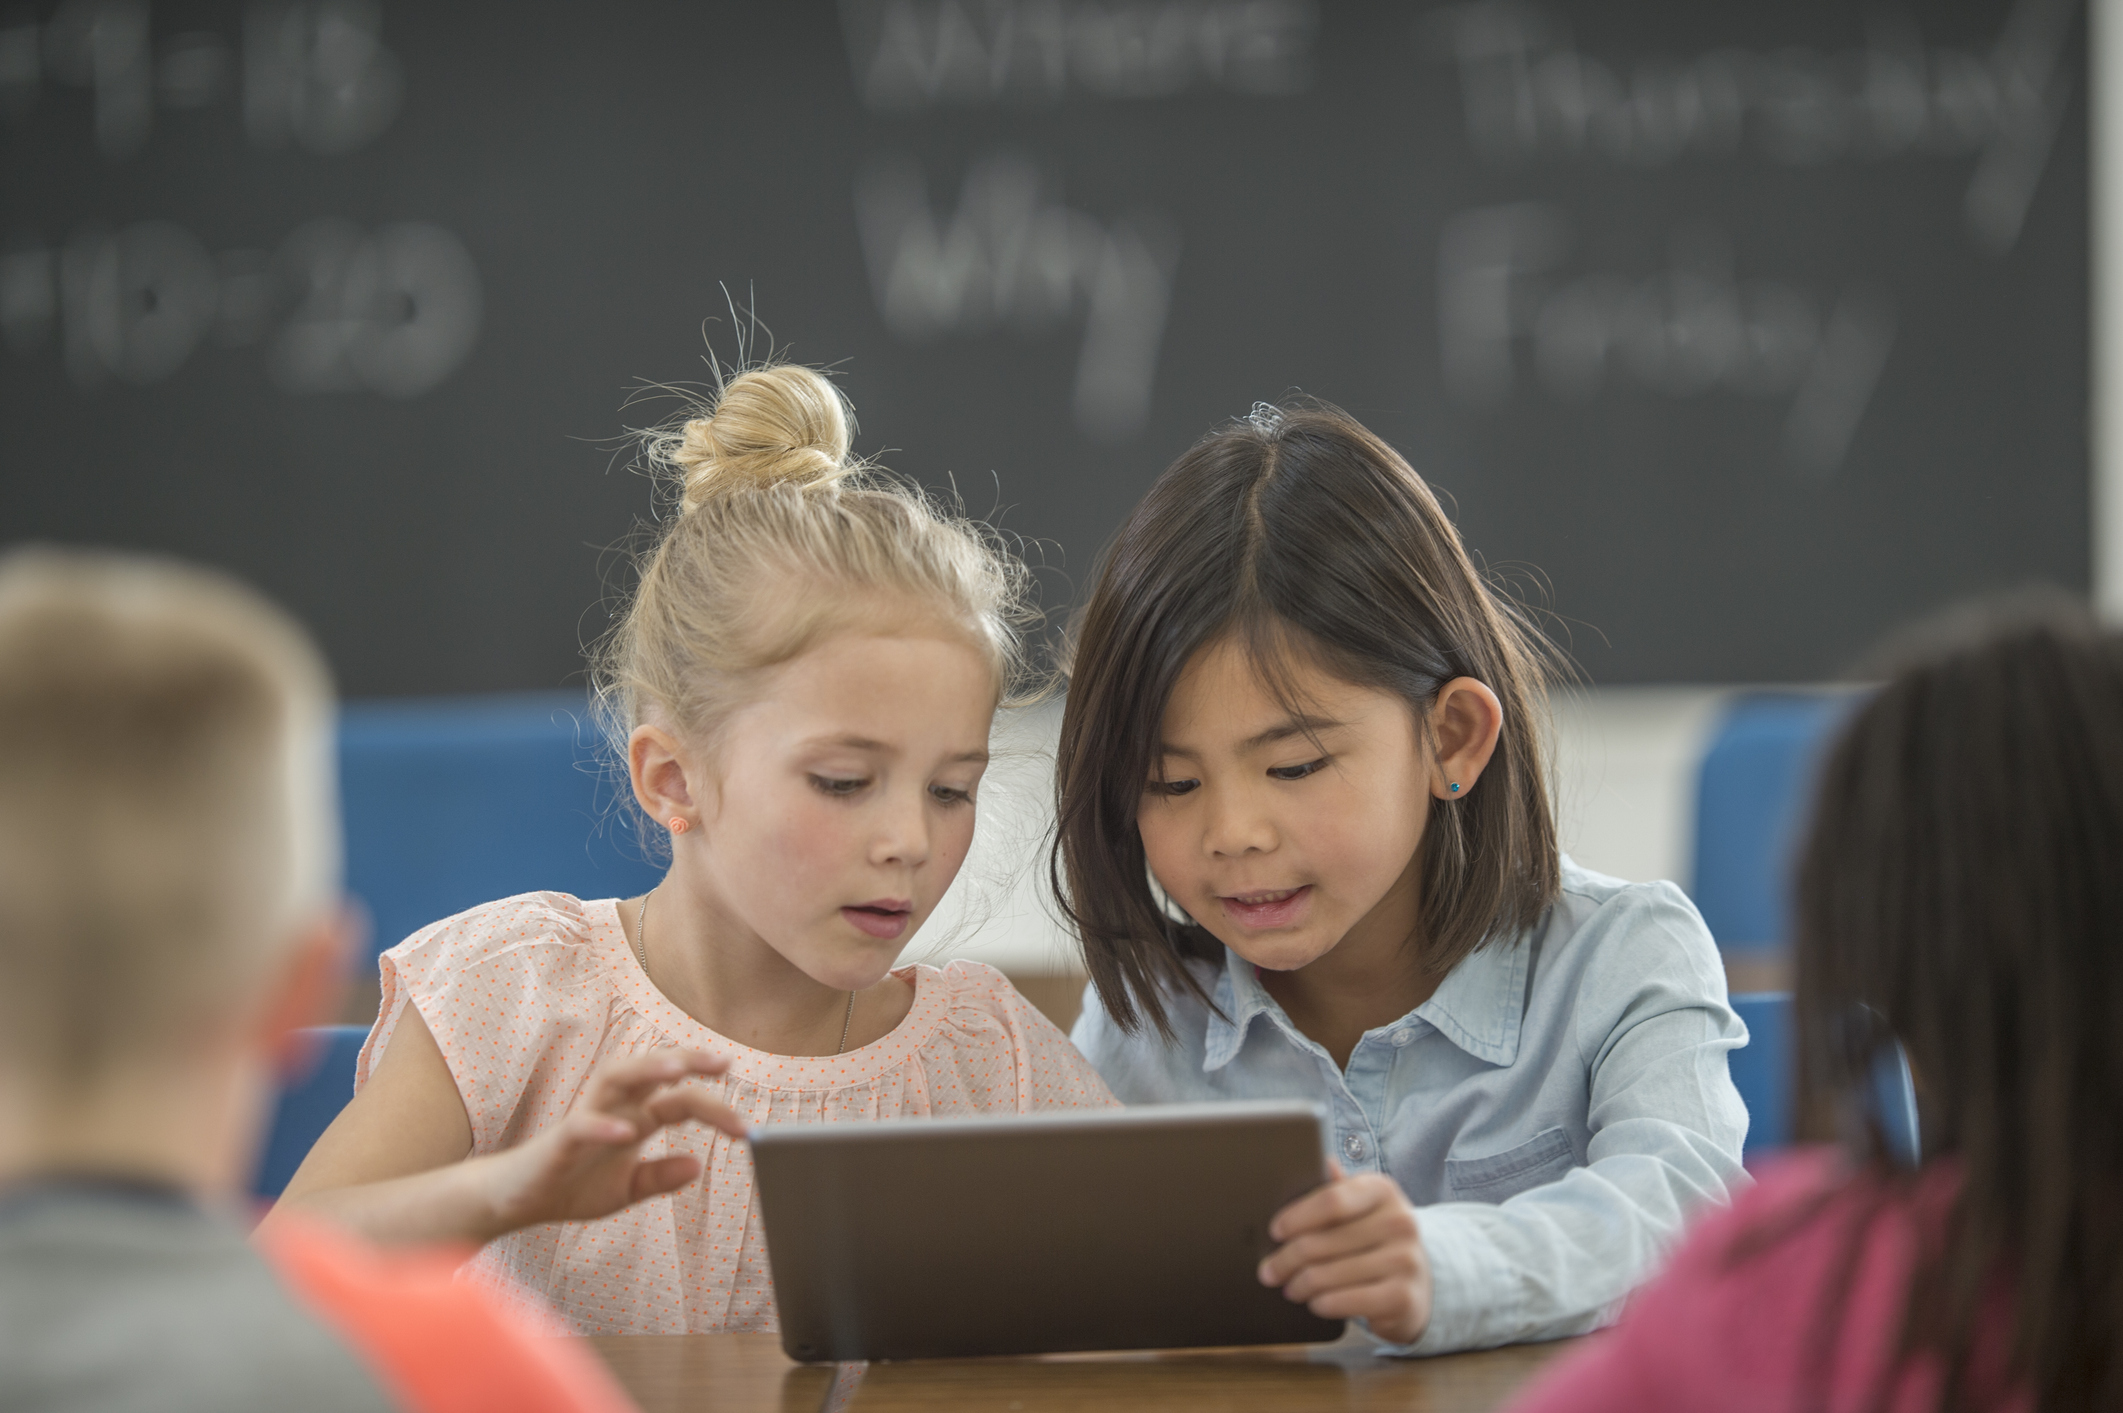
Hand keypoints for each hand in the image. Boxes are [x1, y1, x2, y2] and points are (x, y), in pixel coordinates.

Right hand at [478, 1048, 745, 1234]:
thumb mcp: (627, 1189)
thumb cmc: (573, 1185)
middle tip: (723, 1063)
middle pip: (652, 1068)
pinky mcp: (560, 1139)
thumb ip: (660, 1177)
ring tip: (677, 1070)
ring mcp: (587, 1116)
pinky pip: (582, 1125)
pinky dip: (603, 1126)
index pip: (681, 1100)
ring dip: (646, 1068)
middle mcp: (615, 1107)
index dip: (716, 1109)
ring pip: (616, 1076)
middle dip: (687, 1059)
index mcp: (636, 1116)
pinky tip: (625, 1132)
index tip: (747, 1128)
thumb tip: (698, 1166)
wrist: (518, 1201)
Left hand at [1257, 1161, 1432, 1344]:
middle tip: (1269, 1271)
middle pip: (1320, 1242)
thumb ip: (1340, 1189)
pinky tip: (1315, 1302)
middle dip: (1285, 1260)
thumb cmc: (1377, 1239)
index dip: (1296, 1217)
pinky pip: (1345, 1302)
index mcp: (1383, 1190)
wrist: (1421, 1282)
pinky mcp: (1403, 1297)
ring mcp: (1405, 1261)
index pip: (1331, 1200)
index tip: (1275, 1231)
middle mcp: (1400, 1222)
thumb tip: (1323, 1161)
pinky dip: (1322, 1304)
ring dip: (1299, 1285)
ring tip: (1290, 1288)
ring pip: (1327, 1275)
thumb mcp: (1363, 1207)